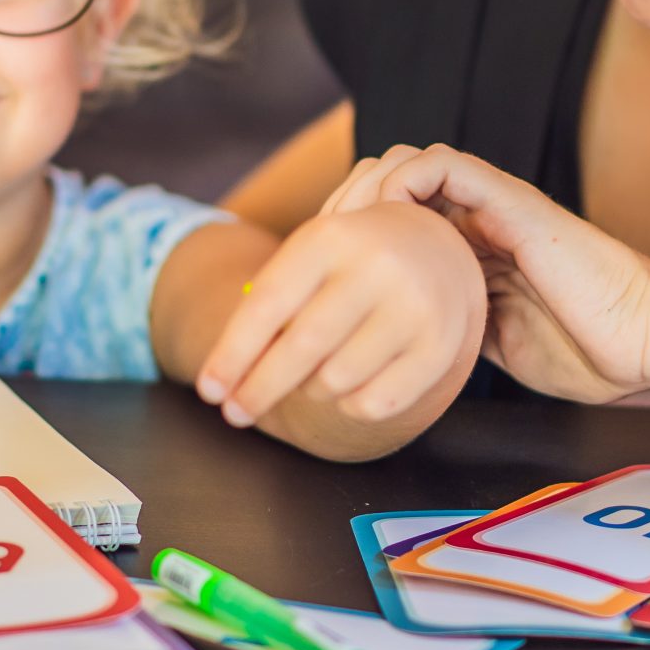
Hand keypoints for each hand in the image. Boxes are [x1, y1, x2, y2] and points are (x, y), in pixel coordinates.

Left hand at [194, 200, 486, 430]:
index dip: (232, 354)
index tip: (208, 392)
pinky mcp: (441, 345)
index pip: (269, 303)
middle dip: (258, 389)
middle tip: (234, 413)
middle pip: (300, 348)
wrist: (436, 247)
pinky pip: (375, 402)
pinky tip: (351, 385)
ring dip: (311, 391)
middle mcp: (377, 265)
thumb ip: (270, 306)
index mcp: (331, 236)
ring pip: (335, 381)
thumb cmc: (350, 262)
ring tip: (314, 374)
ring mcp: (414, 305)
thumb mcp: (310, 259)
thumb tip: (227, 377)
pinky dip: (351, 406)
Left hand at [325, 144, 649, 402]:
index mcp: (480, 252)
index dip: (357, 237)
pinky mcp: (513, 201)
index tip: (324, 277)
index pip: (400, 221)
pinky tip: (386, 218)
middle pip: (393, 183)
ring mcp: (498, 205)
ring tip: (346, 232)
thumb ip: (461, 333)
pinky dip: (404, 179)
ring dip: (369, 187)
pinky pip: (446, 165)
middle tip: (321, 252)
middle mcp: (484, 220)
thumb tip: (409, 353)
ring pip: (411, 163)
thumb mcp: (502, 347)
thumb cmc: (592, 352)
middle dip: (350, 208)